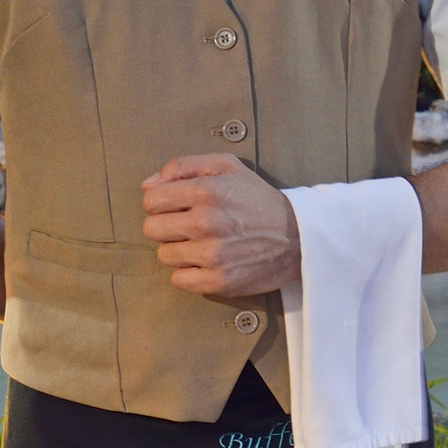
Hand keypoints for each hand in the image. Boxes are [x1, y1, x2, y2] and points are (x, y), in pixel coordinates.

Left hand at [140, 153, 299, 296]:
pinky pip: (178, 280)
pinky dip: (188, 274)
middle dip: (166, 227)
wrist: (299, 237)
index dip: (161, 203)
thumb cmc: (259, 200)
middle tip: (188, 227)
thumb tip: (148, 185)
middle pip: (151, 229)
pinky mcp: (218, 281)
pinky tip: (205, 263)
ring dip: (179, 251)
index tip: (177, 207)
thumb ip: (183, 166)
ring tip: (201, 244)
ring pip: (164, 256)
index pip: (151, 200)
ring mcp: (212, 254)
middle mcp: (206, 222)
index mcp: (206, 190)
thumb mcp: (227, 167)